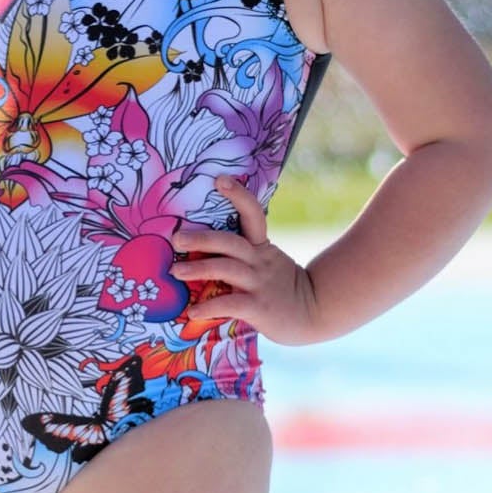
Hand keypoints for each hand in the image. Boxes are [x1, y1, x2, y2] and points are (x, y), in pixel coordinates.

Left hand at [168, 176, 318, 346]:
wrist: (315, 312)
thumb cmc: (282, 288)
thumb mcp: (269, 263)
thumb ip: (244, 256)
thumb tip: (204, 250)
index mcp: (262, 248)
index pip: (253, 214)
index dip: (238, 196)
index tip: (220, 180)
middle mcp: (260, 262)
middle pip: (229, 242)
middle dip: (201, 238)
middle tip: (176, 238)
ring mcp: (260, 284)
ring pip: (226, 269)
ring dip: (198, 268)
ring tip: (176, 271)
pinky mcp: (259, 307)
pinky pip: (230, 304)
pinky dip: (209, 307)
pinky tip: (192, 312)